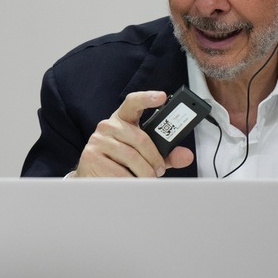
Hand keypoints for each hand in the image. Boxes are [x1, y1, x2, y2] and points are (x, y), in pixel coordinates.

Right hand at [75, 91, 193, 177]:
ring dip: (144, 173)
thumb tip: (186, 155)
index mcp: (123, 119)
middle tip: (159, 170)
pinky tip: (130, 181)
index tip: (160, 96)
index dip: (146, 98)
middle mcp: (108, 125)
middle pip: (140, 139)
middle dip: (154, 159)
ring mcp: (98, 139)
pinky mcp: (91, 156)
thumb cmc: (121, 162)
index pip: (133, 103)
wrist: (94, 176)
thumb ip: (166, 154)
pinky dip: (130, 181)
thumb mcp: (146, 155)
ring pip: (132, 157)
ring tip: (146, 178)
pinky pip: (119, 171)